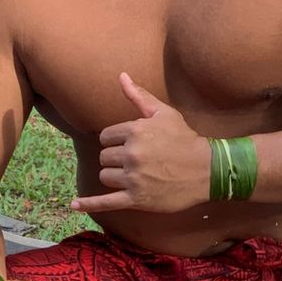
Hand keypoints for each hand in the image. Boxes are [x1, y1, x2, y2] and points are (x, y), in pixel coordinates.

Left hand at [71, 72, 209, 213]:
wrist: (207, 170)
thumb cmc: (184, 139)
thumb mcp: (163, 113)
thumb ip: (138, 95)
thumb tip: (121, 76)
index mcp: (135, 131)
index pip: (105, 137)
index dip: (115, 140)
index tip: (130, 144)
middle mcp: (132, 154)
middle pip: (104, 157)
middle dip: (116, 158)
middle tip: (137, 160)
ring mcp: (134, 178)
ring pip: (105, 176)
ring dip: (115, 176)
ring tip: (134, 175)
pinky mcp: (137, 199)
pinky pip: (106, 202)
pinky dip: (89, 204)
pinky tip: (74, 204)